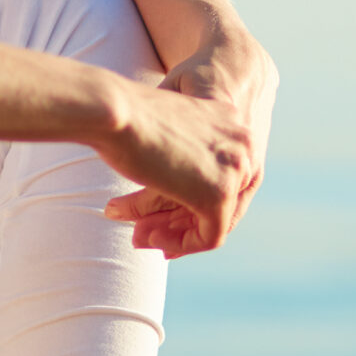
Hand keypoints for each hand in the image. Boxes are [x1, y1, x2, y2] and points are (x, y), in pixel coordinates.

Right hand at [100, 38, 276, 257]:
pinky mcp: (219, 193)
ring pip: (216, 219)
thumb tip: (173, 186)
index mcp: (231, 120)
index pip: (223, 174)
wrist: (113, 111)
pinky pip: (209, 235)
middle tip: (143, 232)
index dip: (191, 198)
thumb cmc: (125, 116)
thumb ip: (179, 159)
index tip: (160, 212)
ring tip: (139, 238)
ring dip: (175, 234)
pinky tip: (149, 238)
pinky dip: (181, 244)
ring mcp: (235, 167)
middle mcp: (243, 142)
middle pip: (222, 198)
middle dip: (179, 221)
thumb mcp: (163, 135)